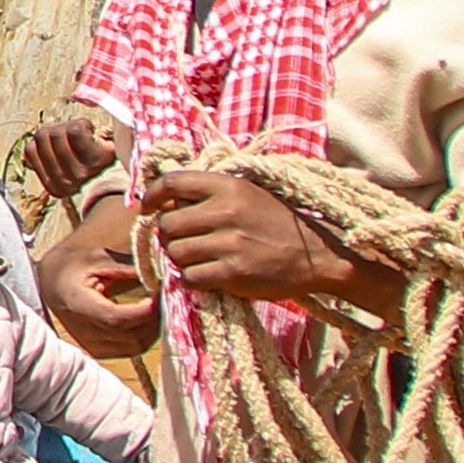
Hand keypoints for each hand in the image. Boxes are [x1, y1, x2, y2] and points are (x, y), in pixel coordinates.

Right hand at [22, 106, 124, 207]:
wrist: (125, 164)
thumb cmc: (91, 160)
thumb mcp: (62, 164)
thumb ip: (42, 160)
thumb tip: (28, 155)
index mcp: (53, 187)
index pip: (29, 149)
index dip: (44, 140)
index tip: (62, 146)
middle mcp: (64, 183)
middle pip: (43, 136)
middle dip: (57, 129)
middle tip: (75, 138)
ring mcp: (80, 172)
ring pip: (57, 132)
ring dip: (70, 126)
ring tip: (84, 137)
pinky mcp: (95, 158)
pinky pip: (75, 130)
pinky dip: (84, 125)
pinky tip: (93, 134)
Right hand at [41, 237, 164, 360]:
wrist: (52, 285)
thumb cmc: (75, 266)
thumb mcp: (97, 257)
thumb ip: (125, 265)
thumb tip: (156, 272)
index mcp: (79, 305)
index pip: (117, 319)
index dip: (143, 311)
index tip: (159, 292)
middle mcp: (83, 331)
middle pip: (131, 336)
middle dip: (155, 317)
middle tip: (165, 296)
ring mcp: (91, 345)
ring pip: (136, 346)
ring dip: (153, 327)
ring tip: (158, 305)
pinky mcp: (99, 351)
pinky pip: (132, 349)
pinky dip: (146, 334)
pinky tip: (147, 316)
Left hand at [143, 164, 364, 307]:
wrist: (316, 254)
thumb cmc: (278, 223)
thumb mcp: (248, 194)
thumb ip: (211, 194)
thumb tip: (167, 199)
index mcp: (228, 186)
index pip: (173, 182)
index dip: (152, 196)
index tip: (146, 207)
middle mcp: (226, 211)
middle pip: (168, 224)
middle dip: (169, 236)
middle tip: (184, 242)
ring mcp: (230, 243)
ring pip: (176, 252)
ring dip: (180, 259)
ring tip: (198, 259)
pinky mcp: (234, 273)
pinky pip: (190, 278)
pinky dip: (192, 280)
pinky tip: (207, 276)